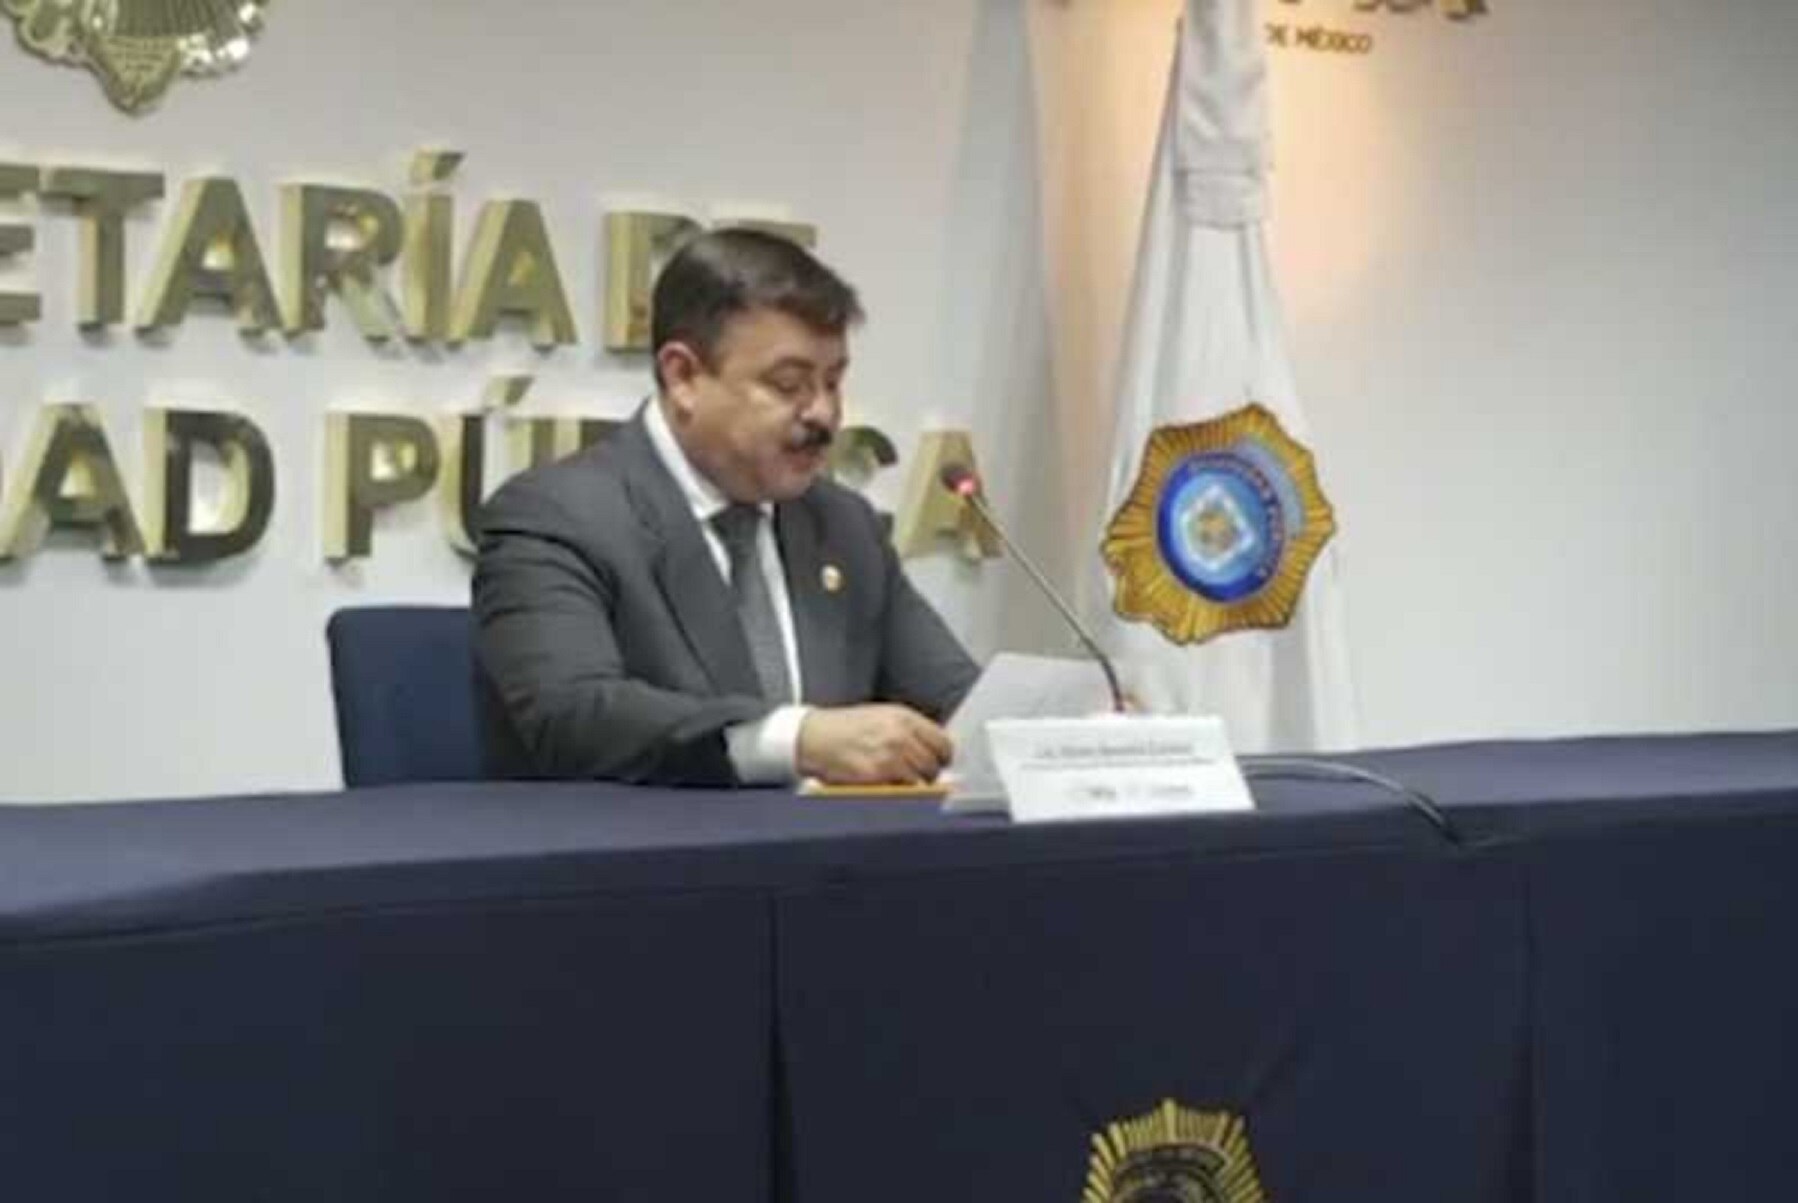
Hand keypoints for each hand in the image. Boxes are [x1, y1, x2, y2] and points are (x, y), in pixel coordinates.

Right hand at [797, 704, 953, 784]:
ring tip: (898, 782)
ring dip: (913, 786)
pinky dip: (896, 793)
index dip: (941, 757)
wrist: (813, 736)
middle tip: (915, 777)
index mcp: (904, 717)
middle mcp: (900, 735)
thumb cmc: (843, 728)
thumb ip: (909, 730)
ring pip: (921, 782)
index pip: (943, 743)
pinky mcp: (876, 776)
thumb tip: (932, 750)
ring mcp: (889, 756)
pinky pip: (901, 792)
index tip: (937, 763)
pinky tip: (885, 786)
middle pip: (934, 765)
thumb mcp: (881, 716)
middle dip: (927, 774)